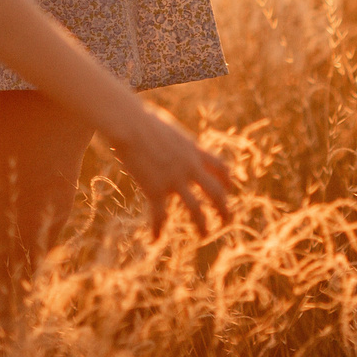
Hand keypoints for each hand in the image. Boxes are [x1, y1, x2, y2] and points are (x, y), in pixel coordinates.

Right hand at [108, 105, 233, 238]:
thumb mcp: (168, 127)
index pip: (220, 167)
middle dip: (224, 208)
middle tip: (227, 220)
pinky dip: (157, 228)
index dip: (227, 181)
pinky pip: (160, 215)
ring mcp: (174, 180)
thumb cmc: (142, 119)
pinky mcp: (155, 190)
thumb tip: (171, 141)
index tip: (228, 190)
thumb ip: (175, 141)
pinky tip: (155, 237)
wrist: (128, 123)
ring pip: (196, 209)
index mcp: (193, 150)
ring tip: (204, 235)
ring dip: (202, 225)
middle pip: (216, 192)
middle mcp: (189, 167)